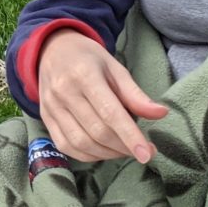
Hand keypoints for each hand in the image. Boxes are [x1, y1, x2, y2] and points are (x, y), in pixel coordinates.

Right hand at [35, 29, 168, 163]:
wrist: (52, 50)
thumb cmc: (89, 59)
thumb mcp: (115, 68)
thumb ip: (135, 94)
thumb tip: (161, 114)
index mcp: (84, 74)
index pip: (110, 113)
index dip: (130, 136)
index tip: (148, 154)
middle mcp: (64, 92)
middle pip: (97, 131)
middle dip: (124, 147)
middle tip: (145, 151)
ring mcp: (51, 107)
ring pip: (81, 143)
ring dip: (108, 154)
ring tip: (125, 150)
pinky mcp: (46, 119)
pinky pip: (67, 146)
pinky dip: (89, 155)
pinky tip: (104, 151)